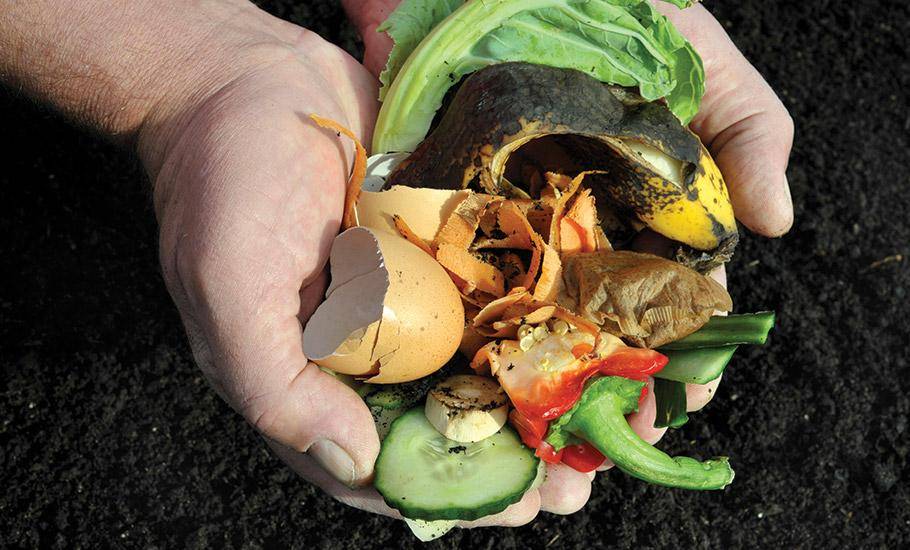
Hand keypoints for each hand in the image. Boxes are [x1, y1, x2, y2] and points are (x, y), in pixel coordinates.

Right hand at [139, 4, 583, 527]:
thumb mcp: (231, 289)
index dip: (445, 492)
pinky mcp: (433, 252)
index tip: (517, 505)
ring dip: (534, 398)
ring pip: (475, 366)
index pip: (378, 462)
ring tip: (595, 420)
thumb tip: (356, 464)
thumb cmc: (223, 182)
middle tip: (572, 479)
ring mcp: (402, 300)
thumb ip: (280, 387)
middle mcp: (362, 349)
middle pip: (441, 422)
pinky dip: (531, 320)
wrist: (247, 77)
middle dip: (509, 454)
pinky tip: (581, 337)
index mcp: (309, 376)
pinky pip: (487, 296)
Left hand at [345, 0, 791, 493]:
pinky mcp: (449, 226)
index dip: (677, 365)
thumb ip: (752, 131)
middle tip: (595, 470)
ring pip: (530, 339)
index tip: (674, 411)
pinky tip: (476, 405)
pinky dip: (469, 358)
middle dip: (601, 410)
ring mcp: (513, 236)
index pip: (670, 310)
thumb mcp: (701, 61)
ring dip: (537, 408)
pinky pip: (461, 302)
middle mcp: (580, 238)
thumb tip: (779, 222)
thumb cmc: (612, 6)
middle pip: (596, 343)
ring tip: (540, 466)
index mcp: (646, 217)